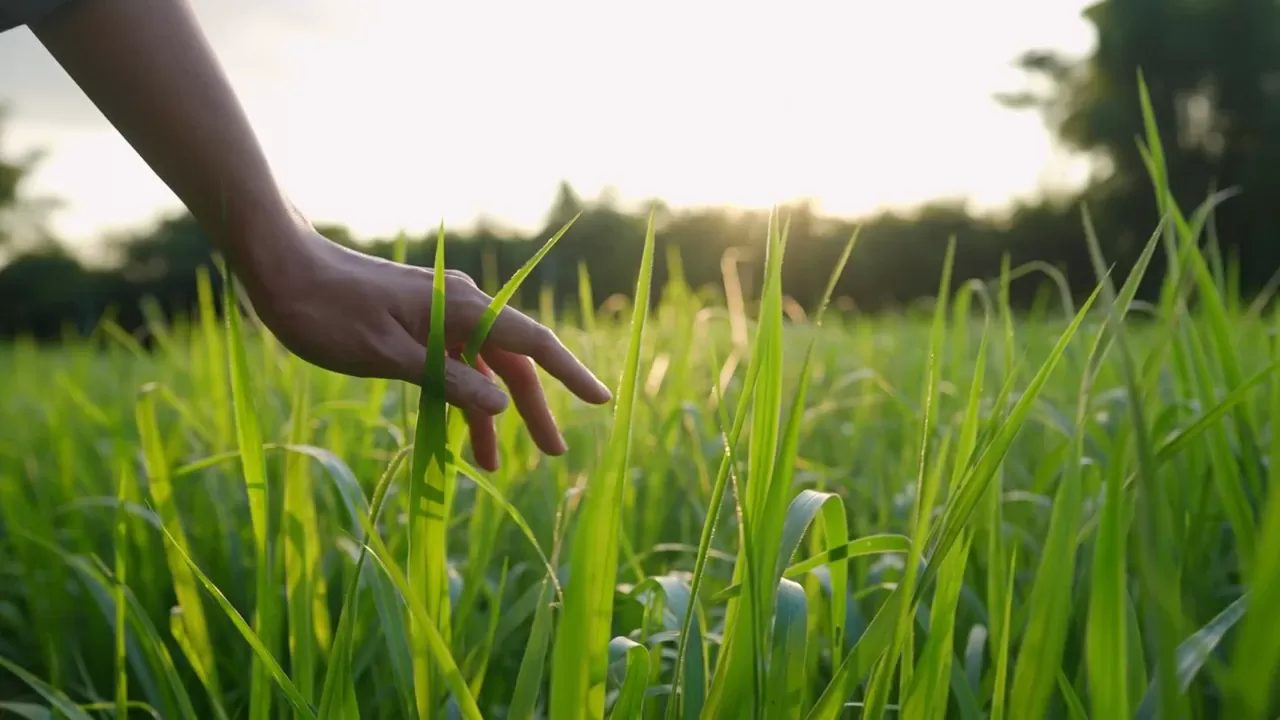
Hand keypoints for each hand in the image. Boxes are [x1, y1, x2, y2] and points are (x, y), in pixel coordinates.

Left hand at [243, 217, 611, 470]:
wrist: (279, 265)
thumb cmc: (327, 312)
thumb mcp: (387, 357)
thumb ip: (447, 381)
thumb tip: (501, 407)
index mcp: (461, 309)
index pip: (534, 343)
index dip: (571, 374)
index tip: (602, 401)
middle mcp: (459, 306)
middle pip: (512, 361)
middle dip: (533, 409)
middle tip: (553, 456)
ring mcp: (437, 312)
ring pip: (480, 367)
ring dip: (489, 412)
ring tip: (493, 466)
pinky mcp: (414, 320)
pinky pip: (452, 362)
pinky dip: (458, 396)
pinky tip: (454, 429)